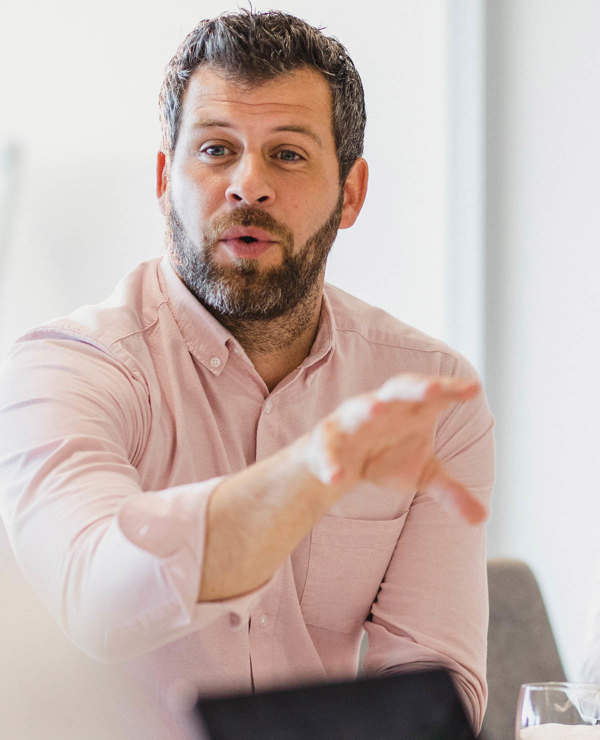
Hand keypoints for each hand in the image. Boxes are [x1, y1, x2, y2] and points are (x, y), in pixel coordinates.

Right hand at [304, 374, 486, 523]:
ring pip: (359, 409)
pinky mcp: (325, 440)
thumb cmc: (388, 457)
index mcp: (410, 410)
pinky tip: (336, 479)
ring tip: (378, 410)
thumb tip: (482, 519)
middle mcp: (383, 407)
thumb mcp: (423, 475)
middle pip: (399, 389)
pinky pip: (327, 448)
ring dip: (368, 408)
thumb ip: (451, 492)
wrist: (341, 465)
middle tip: (434, 389)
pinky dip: (331, 461)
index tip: (474, 389)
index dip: (451, 390)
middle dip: (415, 388)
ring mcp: (351, 420)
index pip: (434, 395)